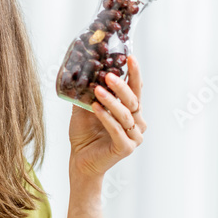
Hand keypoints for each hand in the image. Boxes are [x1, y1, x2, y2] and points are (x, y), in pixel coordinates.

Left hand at [69, 55, 146, 179]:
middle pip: (133, 100)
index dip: (134, 73)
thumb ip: (90, 92)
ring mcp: (134, 137)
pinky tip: (95, 108)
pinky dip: (106, 117)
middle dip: (121, 86)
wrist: (80, 160)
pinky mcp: (126, 148)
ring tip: (98, 90)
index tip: (131, 57)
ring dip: (111, 101)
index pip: (136, 89)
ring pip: (125, 114)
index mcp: (132, 112)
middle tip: (109, 74)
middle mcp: (137, 123)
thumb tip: (83, 68)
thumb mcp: (86, 108)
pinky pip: (117, 129)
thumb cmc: (85, 134)